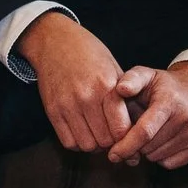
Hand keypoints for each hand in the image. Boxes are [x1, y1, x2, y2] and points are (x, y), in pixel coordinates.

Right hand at [15, 11, 131, 152]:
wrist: (55, 41)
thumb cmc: (89, 53)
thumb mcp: (113, 68)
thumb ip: (123, 96)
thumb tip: (135, 127)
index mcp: (107, 86)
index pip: (122, 129)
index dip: (127, 138)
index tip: (128, 136)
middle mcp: (87, 97)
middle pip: (105, 140)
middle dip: (112, 143)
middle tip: (113, 137)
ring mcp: (67, 105)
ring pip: (87, 145)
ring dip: (95, 145)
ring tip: (97, 134)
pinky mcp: (52, 110)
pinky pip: (68, 141)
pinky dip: (78, 143)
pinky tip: (83, 132)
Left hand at [105, 61, 187, 168]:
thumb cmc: (165, 84)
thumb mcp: (146, 74)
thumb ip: (131, 79)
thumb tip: (121, 88)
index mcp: (170, 101)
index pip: (145, 131)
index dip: (126, 146)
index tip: (113, 154)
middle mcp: (187, 118)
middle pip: (149, 147)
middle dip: (135, 145)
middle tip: (135, 131)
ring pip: (158, 157)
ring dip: (147, 150)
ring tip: (152, 131)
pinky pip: (170, 163)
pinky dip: (161, 156)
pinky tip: (162, 139)